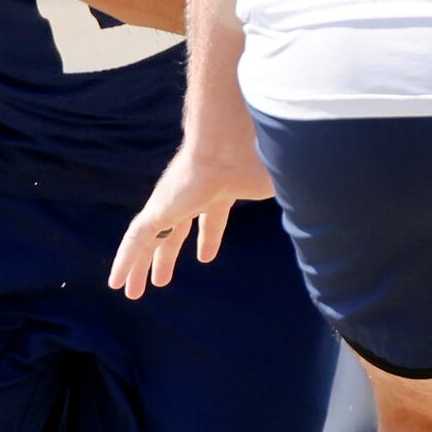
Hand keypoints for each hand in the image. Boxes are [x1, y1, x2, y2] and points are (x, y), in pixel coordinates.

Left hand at [109, 134, 277, 299]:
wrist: (233, 141)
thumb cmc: (261, 158)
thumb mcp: (282, 187)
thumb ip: (293, 205)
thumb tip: (316, 222)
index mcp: (223, 188)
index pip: (213, 216)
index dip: (209, 237)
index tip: (204, 255)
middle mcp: (195, 194)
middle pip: (176, 231)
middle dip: (169, 255)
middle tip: (162, 278)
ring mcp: (174, 200)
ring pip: (152, 239)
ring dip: (143, 265)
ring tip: (132, 291)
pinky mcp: (159, 208)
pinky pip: (137, 239)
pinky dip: (125, 261)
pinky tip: (115, 282)